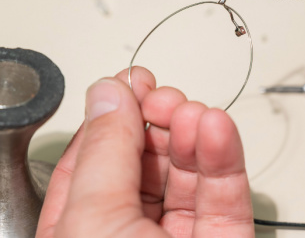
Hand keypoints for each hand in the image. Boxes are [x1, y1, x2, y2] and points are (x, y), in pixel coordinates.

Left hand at [35, 67, 254, 237]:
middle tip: (165, 98)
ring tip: (193, 113)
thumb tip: (107, 93)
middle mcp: (126, 234)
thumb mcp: (94, 217)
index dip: (113, 116)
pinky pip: (225, 194)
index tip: (130, 81)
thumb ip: (104, 151)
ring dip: (192, 133)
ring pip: (188, 174)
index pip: (91, 160)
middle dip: (157, 120)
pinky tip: (217, 128)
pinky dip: (225, 157)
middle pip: (144, 161)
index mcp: (79, 229)